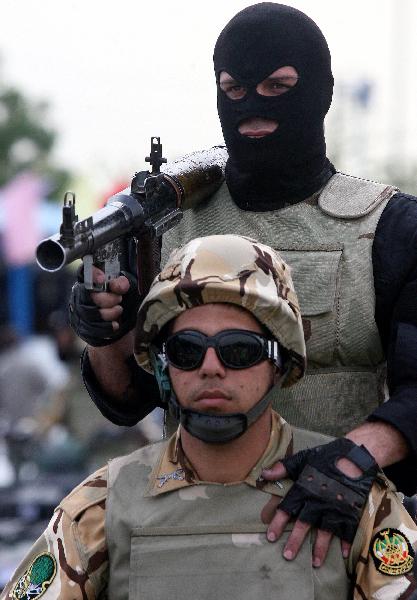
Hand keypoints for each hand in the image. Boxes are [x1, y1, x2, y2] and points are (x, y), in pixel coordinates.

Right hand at [69, 264, 139, 346]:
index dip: (93, 275)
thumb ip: (120, 283)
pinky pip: (92, 329)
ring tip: (119, 309)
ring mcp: (79, 312)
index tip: (103, 279)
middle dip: (107, 299)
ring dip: (108, 313)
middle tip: (119, 298)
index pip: (85, 273)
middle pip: (88, 297)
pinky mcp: (83, 327)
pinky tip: (115, 324)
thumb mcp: (120, 287)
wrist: (113, 318)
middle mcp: (80, 296)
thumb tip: (121, 286)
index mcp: (87, 280)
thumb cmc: (113, 297)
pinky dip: (106, 327)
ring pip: (89, 314)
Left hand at [261, 438, 377, 566]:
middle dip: (295, 540)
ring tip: (315, 563)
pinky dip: (347, 542)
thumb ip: (282, 468)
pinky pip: (348, 530)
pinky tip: (345, 555)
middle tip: (287, 556)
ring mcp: (335, 508)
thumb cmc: (325, 457)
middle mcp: (318, 501)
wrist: (354, 456)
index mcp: (304, 489)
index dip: (277, 522)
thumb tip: (263, 474)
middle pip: (304, 524)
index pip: (287, 508)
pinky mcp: (350, 511)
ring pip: (326, 532)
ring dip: (320, 549)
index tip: (270, 536)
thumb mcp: (302, 459)